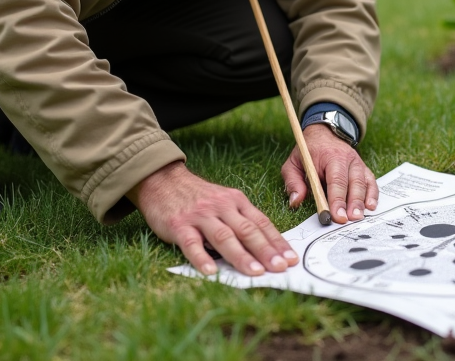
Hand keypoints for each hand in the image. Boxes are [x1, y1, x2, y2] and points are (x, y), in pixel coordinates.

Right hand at [128, 160, 296, 276]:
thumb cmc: (198, 197)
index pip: (261, 223)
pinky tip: (212, 272)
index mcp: (236, 201)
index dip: (277, 242)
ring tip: (255, 273)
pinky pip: (192, 243)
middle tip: (281, 268)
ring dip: (241, 256)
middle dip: (266, 251)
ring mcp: (200, 216)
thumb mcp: (224, 201)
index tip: (291, 258)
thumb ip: (240, 220)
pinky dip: (202, 258)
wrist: (163, 180)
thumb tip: (264, 248)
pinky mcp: (179, 225)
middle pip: (247, 230)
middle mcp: (221, 207)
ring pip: (224, 237)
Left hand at [282, 124, 378, 223]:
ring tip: (359, 217)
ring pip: (364, 183)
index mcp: (330, 156)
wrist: (325, 133)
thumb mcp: (293, 163)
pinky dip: (373, 194)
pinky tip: (371, 206)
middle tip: (349, 220)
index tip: (336, 216)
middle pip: (353, 182)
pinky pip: (371, 181)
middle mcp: (347, 158)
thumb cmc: (308, 152)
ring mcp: (357, 163)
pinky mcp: (363, 168)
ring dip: (362, 201)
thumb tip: (296, 201)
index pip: (336, 180)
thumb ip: (293, 182)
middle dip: (352, 203)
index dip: (336, 200)